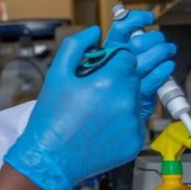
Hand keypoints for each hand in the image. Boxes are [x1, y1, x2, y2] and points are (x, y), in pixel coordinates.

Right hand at [5, 26, 174, 189]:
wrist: (50, 158)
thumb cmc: (51, 118)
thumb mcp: (57, 74)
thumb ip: (76, 45)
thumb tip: (95, 31)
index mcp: (109, 80)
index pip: (128, 56)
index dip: (116, 60)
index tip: (105, 69)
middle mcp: (126, 100)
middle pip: (138, 76)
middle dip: (123, 78)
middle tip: (104, 89)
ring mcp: (133, 122)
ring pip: (139, 98)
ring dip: (126, 99)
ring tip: (101, 110)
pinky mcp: (136, 140)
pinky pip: (137, 121)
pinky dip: (125, 121)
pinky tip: (104, 126)